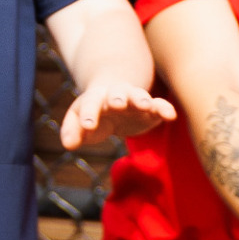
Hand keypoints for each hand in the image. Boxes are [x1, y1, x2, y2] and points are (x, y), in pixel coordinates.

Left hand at [59, 83, 175, 149]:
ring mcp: (134, 101)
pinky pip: (159, 105)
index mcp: (94, 98)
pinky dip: (164, 108)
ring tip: (144, 105)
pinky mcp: (151, 110)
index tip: (87, 126)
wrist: (116, 98)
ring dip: (141, 99)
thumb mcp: (80, 121)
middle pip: (115, 94)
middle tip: (117, 104)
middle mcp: (115, 96)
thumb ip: (73, 131)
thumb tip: (68, 145)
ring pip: (138, 96)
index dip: (88, 114)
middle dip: (116, 98)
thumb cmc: (94, 113)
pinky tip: (170, 115)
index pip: (89, 103)